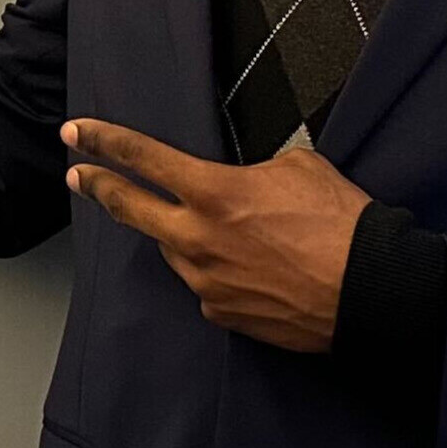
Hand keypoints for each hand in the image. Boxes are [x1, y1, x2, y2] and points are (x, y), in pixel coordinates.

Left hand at [63, 119, 374, 353]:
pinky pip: (205, 285)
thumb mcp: (300, 167)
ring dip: (183, 236)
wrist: (371, 289)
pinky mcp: (222, 314)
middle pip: (132, 210)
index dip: (104, 142)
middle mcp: (198, 239)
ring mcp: (207, 282)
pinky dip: (216, 272)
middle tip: (79, 178)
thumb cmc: (342, 224)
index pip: (143, 159)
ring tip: (224, 230)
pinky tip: (249, 268)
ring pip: (174, 251)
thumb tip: (248, 182)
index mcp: (214, 193)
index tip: (76, 133)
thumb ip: (256, 172)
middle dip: (100, 188)